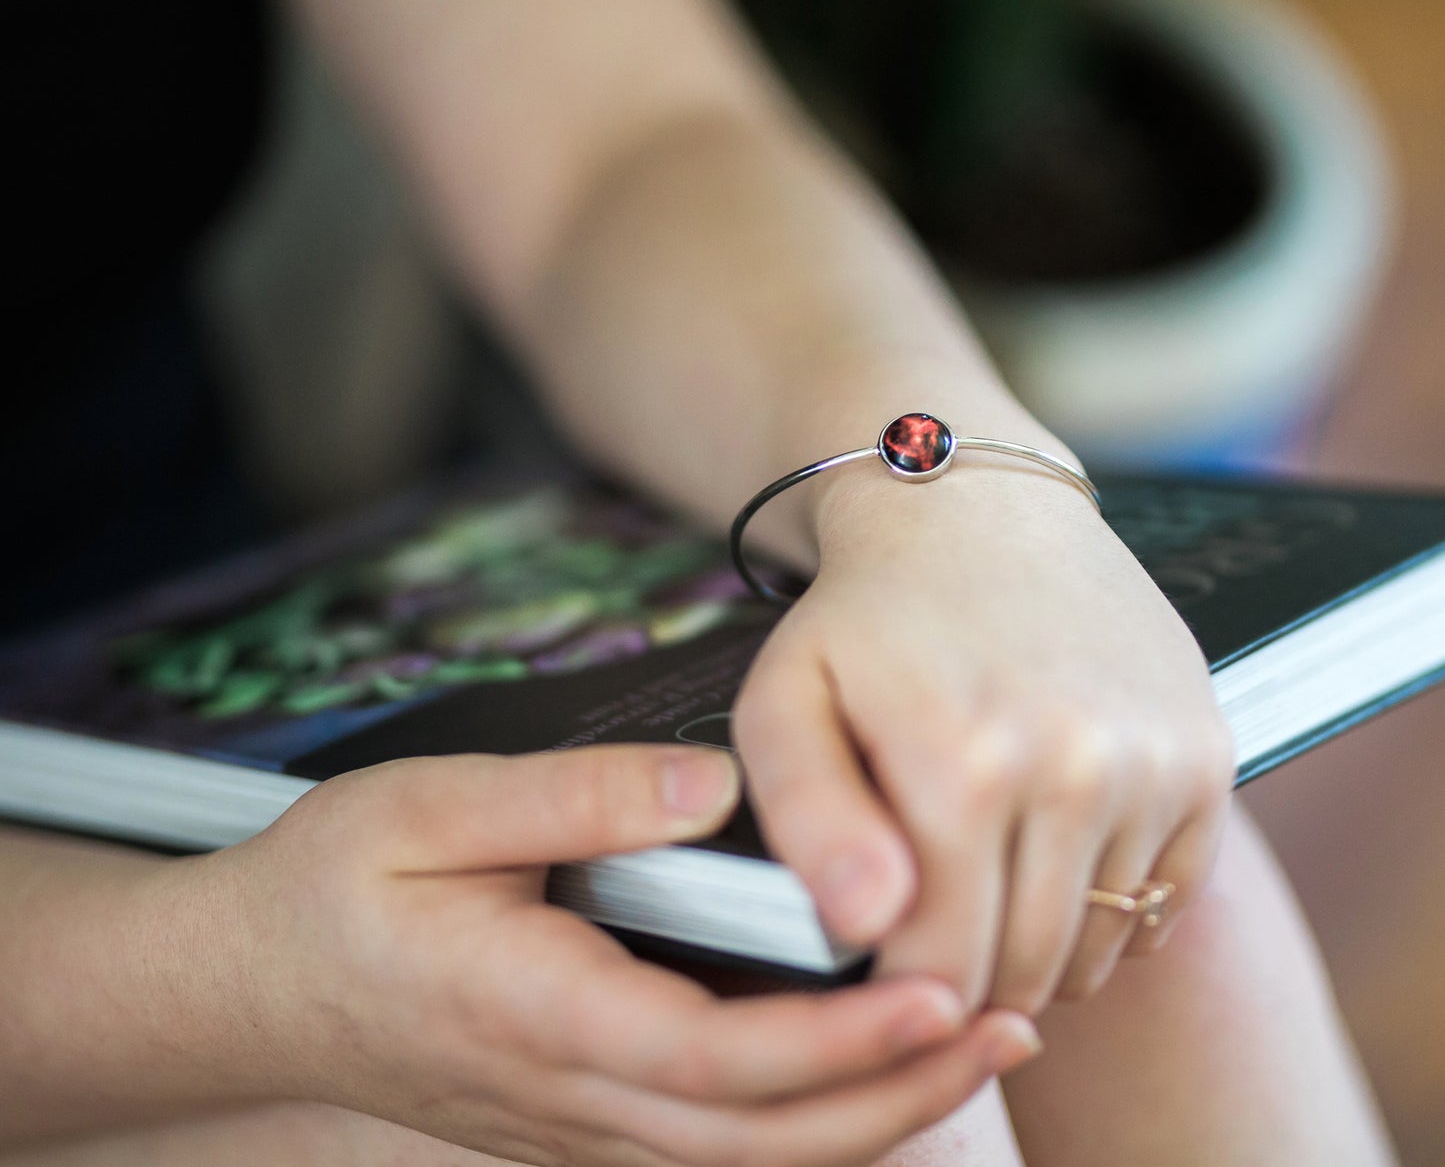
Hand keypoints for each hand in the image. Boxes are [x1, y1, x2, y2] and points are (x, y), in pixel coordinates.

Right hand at [206, 746, 1039, 1166]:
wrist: (252, 984)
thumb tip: (715, 787)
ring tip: (968, 1046)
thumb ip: (576, 798)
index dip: (842, 1043)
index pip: (721, 1060)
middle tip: (1007, 1024)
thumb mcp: (434, 808)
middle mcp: (569, 1099)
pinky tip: (861, 1069)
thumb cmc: (335, 885)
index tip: (939, 989)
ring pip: (747, 1161)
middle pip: (763, 1139)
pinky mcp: (574, 1121)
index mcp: (539, 1014)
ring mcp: (573, 1128)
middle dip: (898, 1096)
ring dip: (867, 1117)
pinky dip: (804, 1121)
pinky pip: (712, 1147)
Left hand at [732, 467, 1235, 1018]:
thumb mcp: (785, 698)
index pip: (941, 973)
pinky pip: (1166, 905)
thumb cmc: (863, 617)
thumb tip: (866, 927)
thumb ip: (806, 819)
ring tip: (983, 876)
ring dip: (1037, 944)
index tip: (877, 949)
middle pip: (1024, 973)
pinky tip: (1052, 849)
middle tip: (926, 917)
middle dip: (965, 974)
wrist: (977, 507)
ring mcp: (1154, 763)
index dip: (897, 984)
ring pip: (1098, 951)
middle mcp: (1076, 770)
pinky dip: (1112, 908)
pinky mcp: (1206, 756)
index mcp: (962, 767)